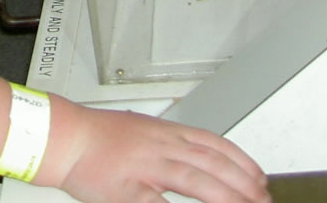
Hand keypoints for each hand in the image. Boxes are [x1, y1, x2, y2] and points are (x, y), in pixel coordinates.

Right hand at [52, 104, 269, 202]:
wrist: (63, 137)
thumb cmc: (96, 137)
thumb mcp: (139, 130)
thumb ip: (166, 144)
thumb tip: (192, 155)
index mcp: (164, 131)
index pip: (214, 143)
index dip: (241, 161)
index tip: (259, 177)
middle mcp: (160, 146)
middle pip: (212, 163)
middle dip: (243, 183)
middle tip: (263, 199)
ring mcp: (146, 167)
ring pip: (195, 180)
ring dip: (225, 196)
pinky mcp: (128, 190)